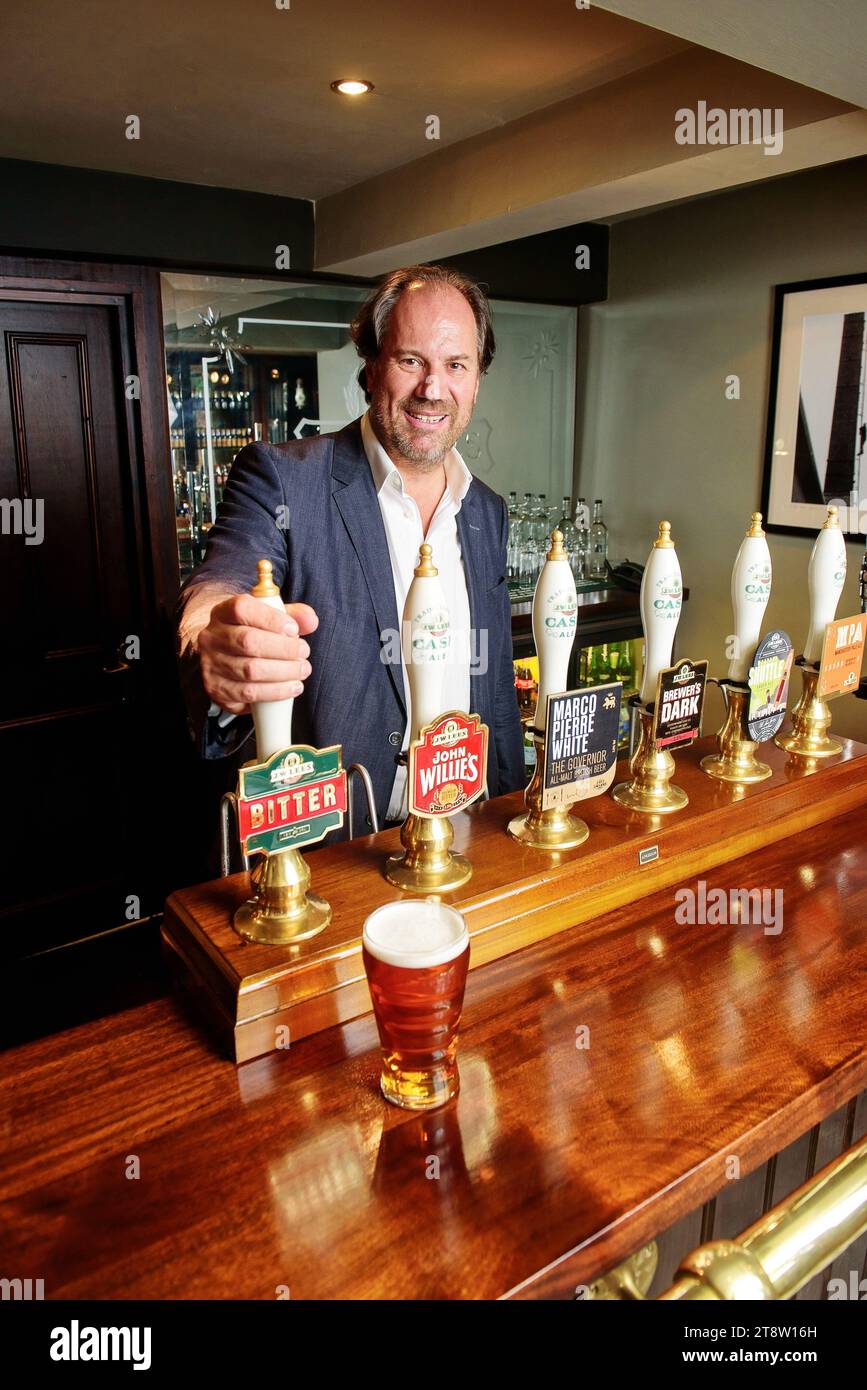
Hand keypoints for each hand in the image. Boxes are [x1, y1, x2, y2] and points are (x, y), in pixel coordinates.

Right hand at [198, 594, 318, 714]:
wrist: (222, 657)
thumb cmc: (251, 634)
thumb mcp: (268, 618)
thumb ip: (291, 615)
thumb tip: (311, 621)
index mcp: (223, 613)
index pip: (242, 609)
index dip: (271, 619)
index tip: (294, 629)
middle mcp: (212, 638)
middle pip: (248, 641)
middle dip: (284, 649)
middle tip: (304, 653)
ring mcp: (211, 665)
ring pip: (250, 670)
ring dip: (284, 672)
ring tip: (302, 670)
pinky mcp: (217, 690)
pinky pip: (249, 693)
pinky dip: (276, 691)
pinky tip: (293, 687)